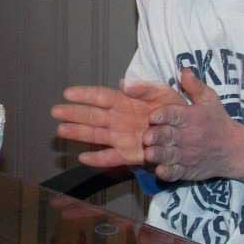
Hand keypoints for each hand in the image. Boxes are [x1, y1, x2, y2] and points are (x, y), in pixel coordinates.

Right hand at [51, 80, 184, 167]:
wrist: (188, 133)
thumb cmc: (174, 109)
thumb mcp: (164, 93)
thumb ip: (145, 88)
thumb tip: (124, 83)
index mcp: (127, 102)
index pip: (102, 96)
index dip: (85, 94)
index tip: (68, 93)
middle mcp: (119, 119)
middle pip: (93, 115)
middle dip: (74, 113)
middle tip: (55, 111)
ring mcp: (122, 137)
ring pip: (96, 135)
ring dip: (78, 133)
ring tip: (60, 130)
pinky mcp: (129, 154)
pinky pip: (110, 157)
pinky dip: (97, 159)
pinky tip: (83, 158)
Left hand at [143, 68, 243, 182]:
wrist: (233, 149)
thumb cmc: (217, 121)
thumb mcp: (210, 99)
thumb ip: (195, 85)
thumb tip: (183, 69)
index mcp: (190, 118)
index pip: (174, 115)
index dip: (162, 116)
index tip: (152, 117)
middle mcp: (187, 136)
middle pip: (167, 136)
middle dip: (155, 137)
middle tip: (147, 137)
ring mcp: (187, 155)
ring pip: (168, 156)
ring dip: (157, 155)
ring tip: (149, 153)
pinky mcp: (187, 170)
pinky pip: (175, 173)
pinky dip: (167, 173)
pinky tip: (160, 170)